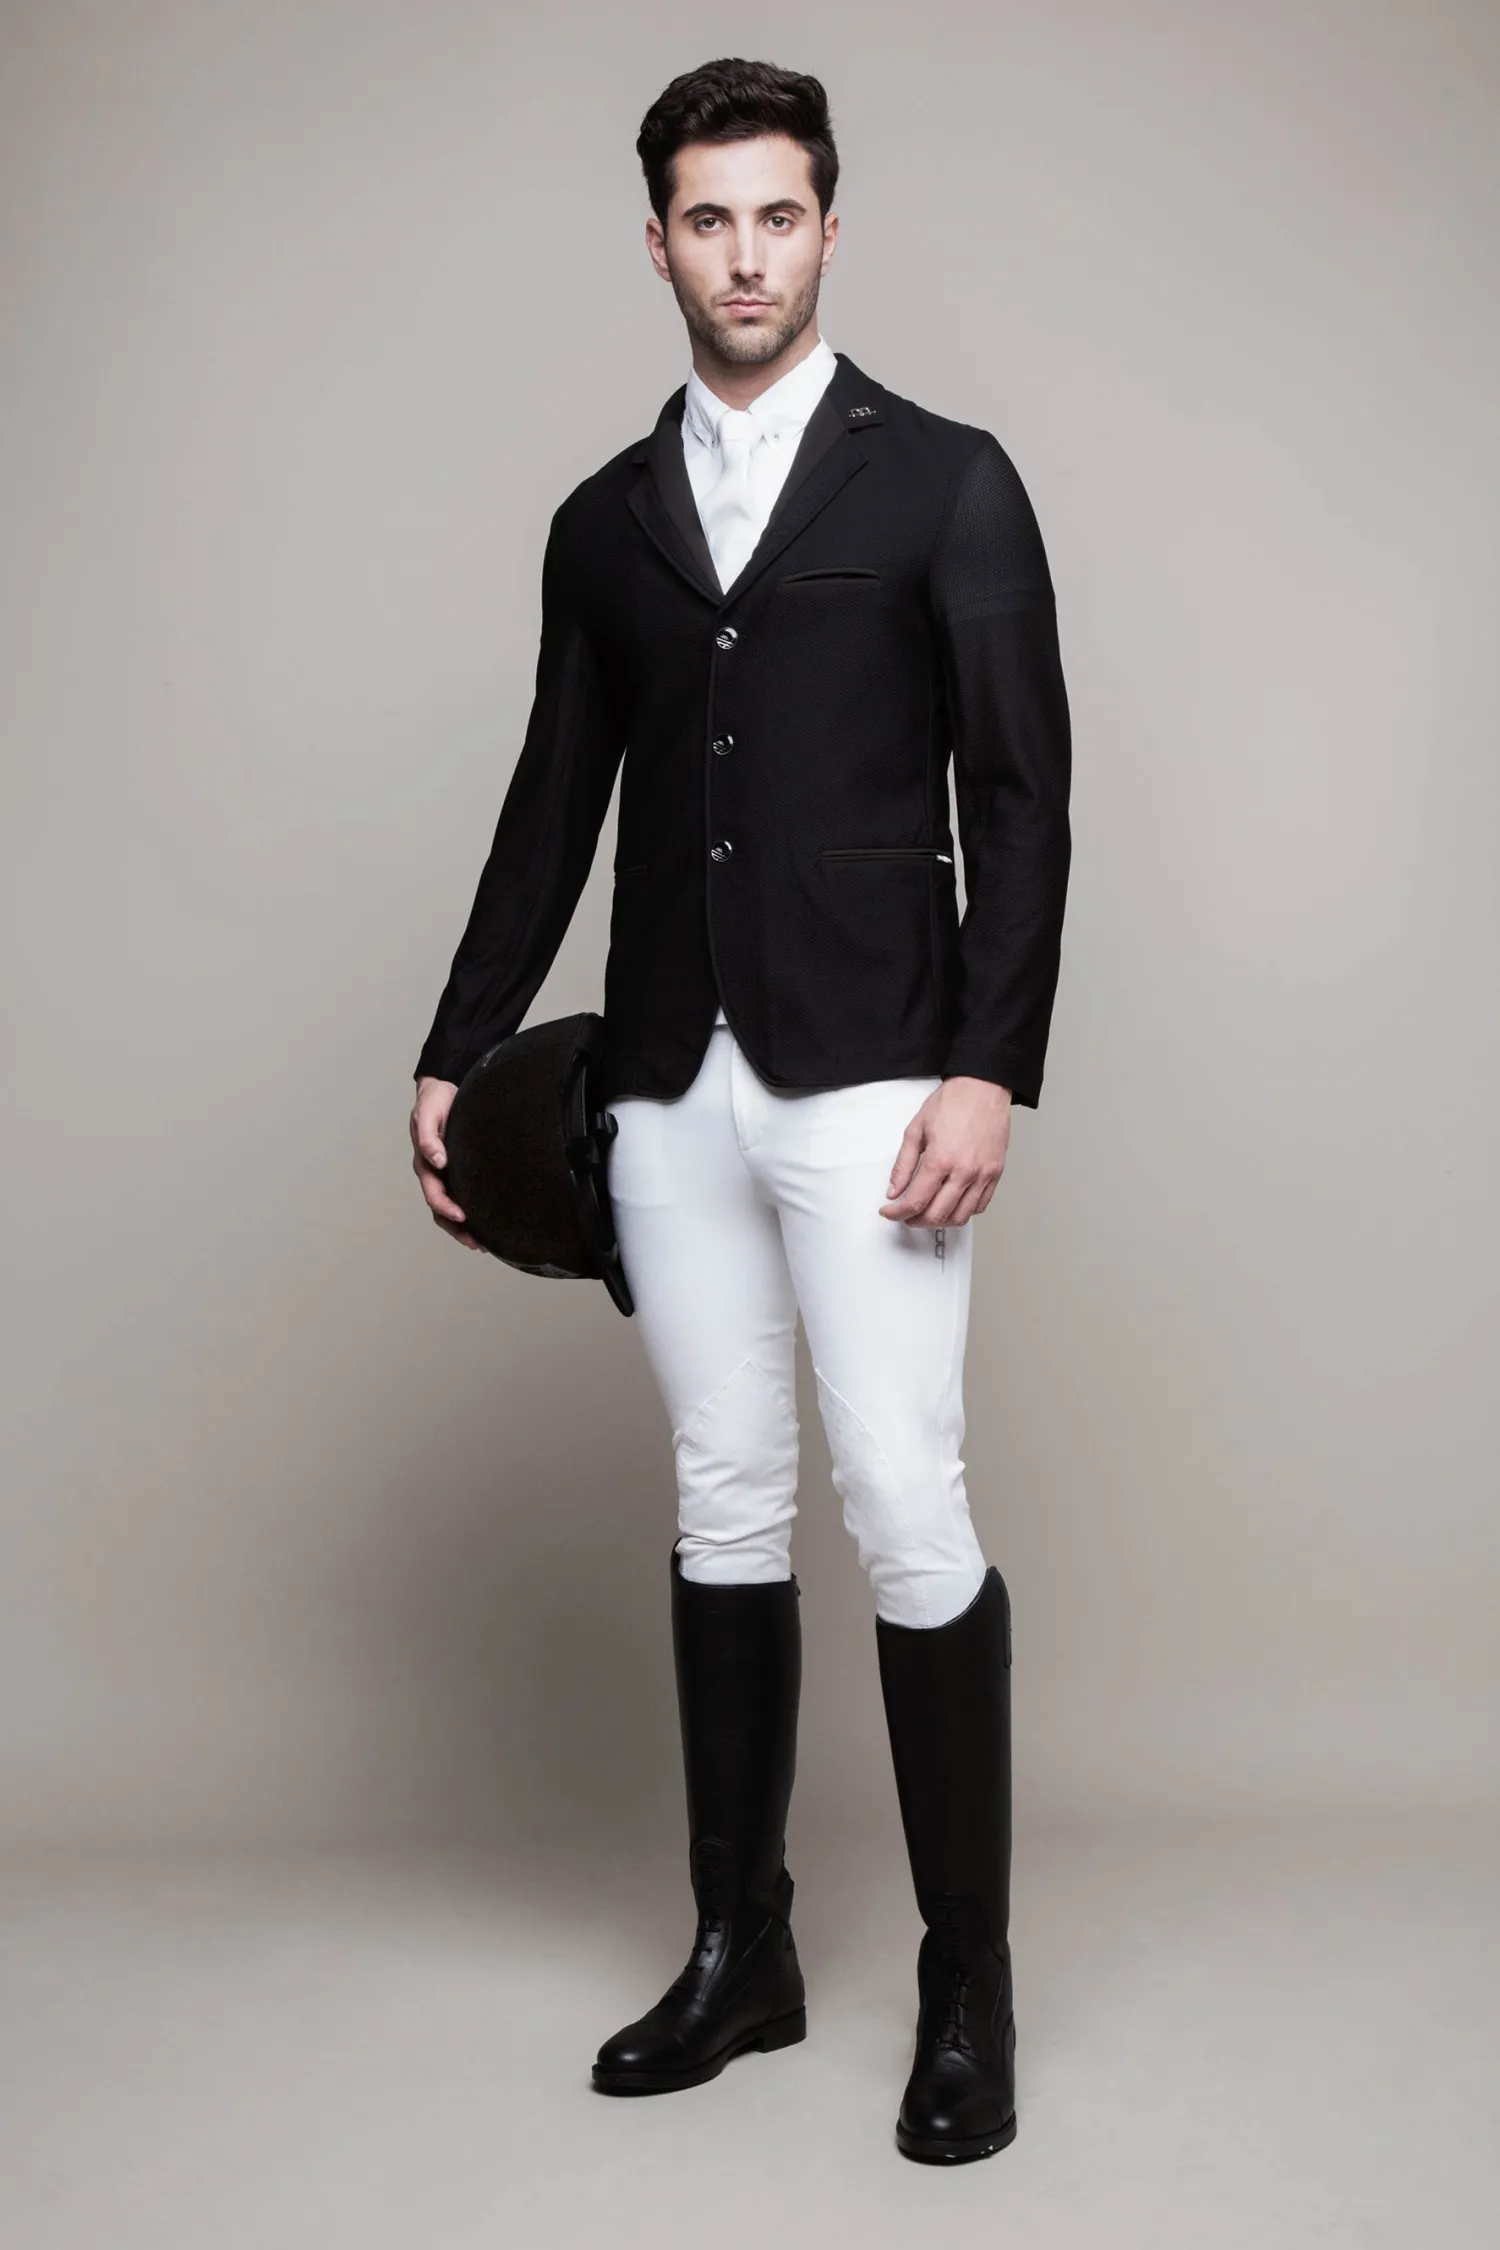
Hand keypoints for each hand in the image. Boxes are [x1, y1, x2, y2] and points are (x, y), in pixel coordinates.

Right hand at [410, 1076, 486, 1249]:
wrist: (441, 1090)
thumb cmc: (433, 1101)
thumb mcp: (427, 1114)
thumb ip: (428, 1137)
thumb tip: (437, 1161)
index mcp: (424, 1163)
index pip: (433, 1192)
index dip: (446, 1207)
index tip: (462, 1217)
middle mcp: (434, 1172)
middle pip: (441, 1209)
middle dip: (457, 1229)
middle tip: (478, 1244)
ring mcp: (445, 1174)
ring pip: (450, 1208)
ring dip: (463, 1228)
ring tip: (483, 1244)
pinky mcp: (458, 1170)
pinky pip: (462, 1196)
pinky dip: (472, 1212)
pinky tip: (487, 1222)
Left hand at [880, 1076, 1012, 1226]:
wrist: (983, 1087)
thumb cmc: (952, 1102)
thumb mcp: (916, 1129)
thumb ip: (903, 1165)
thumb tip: (894, 1190)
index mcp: (940, 1160)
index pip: (915, 1202)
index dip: (897, 1213)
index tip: (889, 1212)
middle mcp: (964, 1172)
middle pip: (937, 1215)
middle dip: (915, 1221)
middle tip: (905, 1215)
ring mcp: (982, 1175)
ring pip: (960, 1217)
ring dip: (939, 1221)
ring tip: (927, 1213)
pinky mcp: (996, 1173)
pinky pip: (980, 1206)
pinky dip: (963, 1212)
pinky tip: (951, 1205)